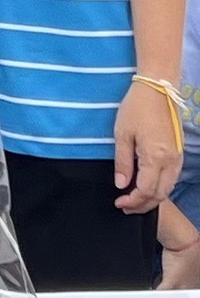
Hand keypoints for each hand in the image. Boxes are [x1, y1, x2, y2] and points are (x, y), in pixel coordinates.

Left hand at [114, 79, 183, 211]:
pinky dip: (160, 188)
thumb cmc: (136, 108)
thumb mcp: (122, 134)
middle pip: (160, 194)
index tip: (119, 203)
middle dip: (143, 205)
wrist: (159, 90)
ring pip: (168, 188)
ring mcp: (178, 158)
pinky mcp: (179, 153)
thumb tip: (121, 185)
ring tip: (134, 201)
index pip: (145, 190)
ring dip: (152, 198)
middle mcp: (171, 161)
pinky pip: (172, 178)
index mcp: (156, 157)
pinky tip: (147, 187)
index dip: (132, 201)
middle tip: (125, 207)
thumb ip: (122, 162)